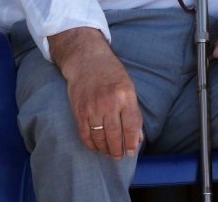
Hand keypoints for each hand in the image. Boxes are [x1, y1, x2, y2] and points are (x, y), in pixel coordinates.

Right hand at [48, 27, 143, 160]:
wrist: (87, 60)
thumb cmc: (112, 74)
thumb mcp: (129, 88)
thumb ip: (134, 112)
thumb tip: (137, 137)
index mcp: (125, 96)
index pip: (131, 126)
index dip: (132, 143)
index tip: (132, 152)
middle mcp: (109, 103)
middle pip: (115, 135)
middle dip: (118, 150)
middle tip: (119, 157)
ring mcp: (92, 107)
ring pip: (99, 137)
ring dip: (105, 149)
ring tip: (109, 153)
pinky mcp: (79, 110)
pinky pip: (85, 134)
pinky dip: (91, 144)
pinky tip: (96, 147)